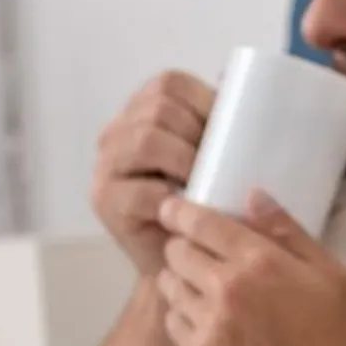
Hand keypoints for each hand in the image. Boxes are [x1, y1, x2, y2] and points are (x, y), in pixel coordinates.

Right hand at [91, 71, 214, 276]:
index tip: (232, 132)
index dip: (205, 101)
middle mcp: (119, 131)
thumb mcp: (221, 158)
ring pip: (146, 140)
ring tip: (205, 184)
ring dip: (185, 161)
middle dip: (197, 134)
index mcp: (145, 109)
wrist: (189, 262)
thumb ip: (226, 124)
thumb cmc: (211, 205)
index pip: (171, 83)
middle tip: (220, 165)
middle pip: (158, 108)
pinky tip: (186, 208)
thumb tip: (240, 83)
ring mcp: (107, 164)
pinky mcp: (104, 200)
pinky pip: (139, 191)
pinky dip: (169, 199)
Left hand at [153, 190, 345, 345]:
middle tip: (198, 251)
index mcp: (260, 262)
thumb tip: (254, 197)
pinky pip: (173, 323)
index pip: (201, 222)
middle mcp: (225, 290)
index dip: (180, 211)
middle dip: (183, 245)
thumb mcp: (336, 279)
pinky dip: (183, 315)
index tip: (173, 208)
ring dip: (181, 280)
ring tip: (203, 287)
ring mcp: (208, 327)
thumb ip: (291, 235)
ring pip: (170, 287)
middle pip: (177, 251)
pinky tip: (206, 320)